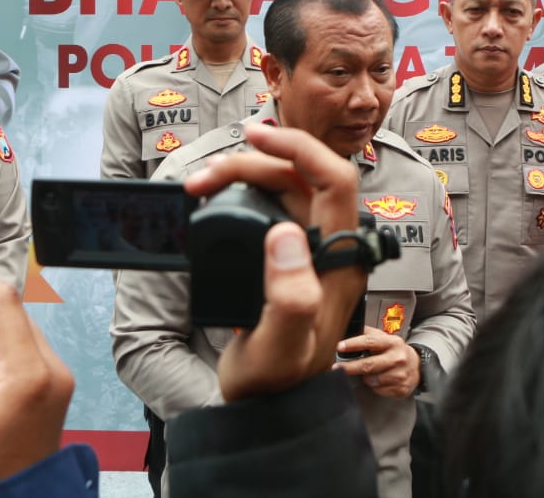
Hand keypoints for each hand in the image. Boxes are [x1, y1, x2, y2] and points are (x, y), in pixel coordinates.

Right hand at [185, 123, 364, 401]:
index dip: (300, 148)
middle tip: (202, 179)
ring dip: (243, 177)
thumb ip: (290, 297)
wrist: (269, 406)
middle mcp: (333, 246)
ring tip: (200, 186)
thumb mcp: (280, 348)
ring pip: (283, 188)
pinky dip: (242, 193)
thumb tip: (284, 235)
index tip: (256, 136)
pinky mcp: (291, 254)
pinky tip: (216, 196)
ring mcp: (312, 248)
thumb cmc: (275, 382)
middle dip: (252, 165)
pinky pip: (271, 205)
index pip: (336, 180)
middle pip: (301, 177)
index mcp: (342, 259)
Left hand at [334, 326, 420, 397]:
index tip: (340, 347)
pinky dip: (375, 386)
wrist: (416, 366)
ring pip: (372, 380)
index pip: (370, 342)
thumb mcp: (385, 339)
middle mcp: (398, 358)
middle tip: (337, 368)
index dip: (353, 344)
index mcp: (392, 343)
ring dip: (366, 378)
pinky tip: (379, 380)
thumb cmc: (394, 351)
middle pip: (369, 365)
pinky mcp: (401, 388)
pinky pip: (379, 390)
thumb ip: (368, 335)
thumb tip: (348, 330)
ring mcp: (400, 374)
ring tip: (369, 373)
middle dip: (350, 367)